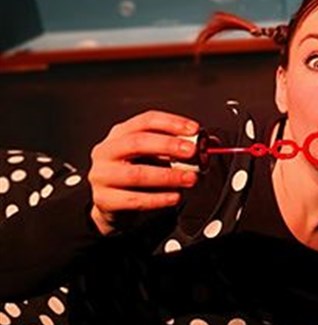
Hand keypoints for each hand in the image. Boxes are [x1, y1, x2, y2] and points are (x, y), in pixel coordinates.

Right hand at [88, 110, 200, 235]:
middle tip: (192, 152)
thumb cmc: (134, 173)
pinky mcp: (104, 199)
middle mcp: (108, 151)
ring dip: (168, 176)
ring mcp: (102, 175)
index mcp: (120, 133)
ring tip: (189, 178)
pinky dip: (158, 198)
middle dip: (168, 145)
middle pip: (137, 142)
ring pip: (136, 173)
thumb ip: (176, 148)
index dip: (171, 123)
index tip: (194, 129)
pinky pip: (134, 199)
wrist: (111, 203)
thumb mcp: (152, 156)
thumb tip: (209, 144)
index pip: (146, 120)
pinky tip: (174, 196)